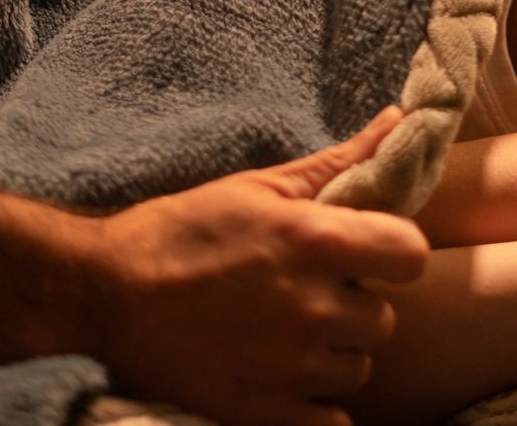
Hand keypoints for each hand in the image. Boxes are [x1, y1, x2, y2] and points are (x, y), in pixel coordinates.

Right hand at [87, 108, 428, 425]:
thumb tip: (401, 121)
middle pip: (382, 319)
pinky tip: (284, 377)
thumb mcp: (260, 187)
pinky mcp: (265, 414)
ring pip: (357, 369)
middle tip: (307, 295)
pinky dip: (316, 405)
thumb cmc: (182, 231)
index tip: (367, 256)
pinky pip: (333, 422)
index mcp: (316, 242)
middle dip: (353, 307)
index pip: (410, 255)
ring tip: (285, 333)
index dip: (394, 254)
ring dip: (333, 355)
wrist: (105, 295)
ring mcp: (291, 366)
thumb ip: (340, 162)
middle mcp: (312, 307)